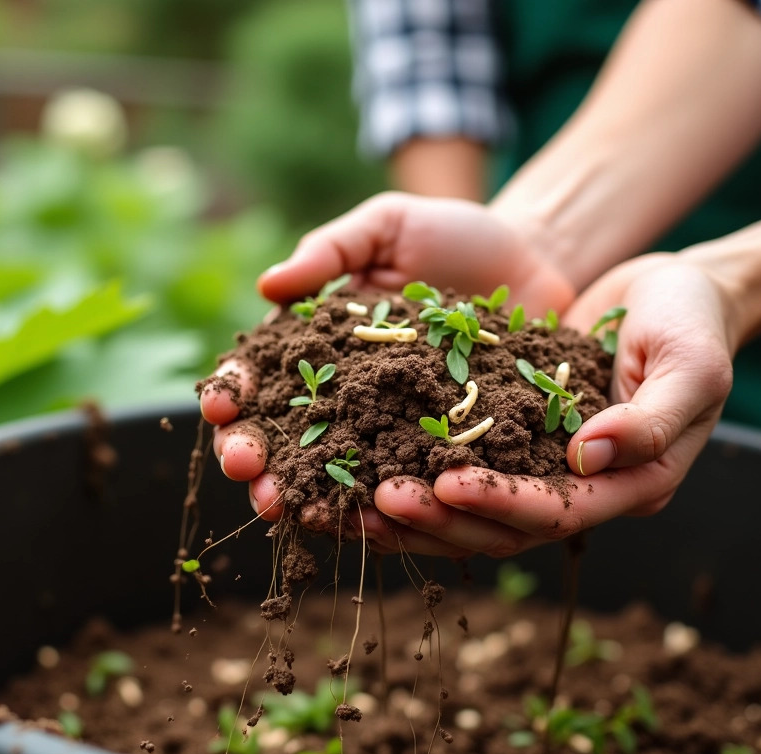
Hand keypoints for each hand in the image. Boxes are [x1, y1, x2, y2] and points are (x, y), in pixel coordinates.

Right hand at [202, 192, 577, 528]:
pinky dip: (379, 508)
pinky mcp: (437, 451)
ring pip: (332, 474)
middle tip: (246, 472)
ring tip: (286, 510)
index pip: (258, 374)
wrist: (538, 262)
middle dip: (255, 457)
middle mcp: (343, 395)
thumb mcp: (387, 225)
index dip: (233, 392)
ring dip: (302, 496)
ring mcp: (388, 428)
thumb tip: (267, 286)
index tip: (222, 406)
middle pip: (282, 436)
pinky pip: (402, 484)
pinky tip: (363, 521)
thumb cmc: (454, 236)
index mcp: (315, 343)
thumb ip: (331, 251)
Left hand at [362, 254, 737, 555]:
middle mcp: (583, 489)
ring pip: (471, 510)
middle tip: (374, 501)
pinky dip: (411, 468)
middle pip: (503, 527)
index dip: (501, 504)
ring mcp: (545, 467)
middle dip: (439, 518)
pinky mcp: (513, 439)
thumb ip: (651, 418)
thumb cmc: (693, 320)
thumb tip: (587, 459)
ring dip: (413, 512)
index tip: (444, 485)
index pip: (559, 512)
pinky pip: (457, 463)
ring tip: (347, 504)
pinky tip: (359, 466)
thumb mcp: (691, 363)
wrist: (675, 289)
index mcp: (632, 484)